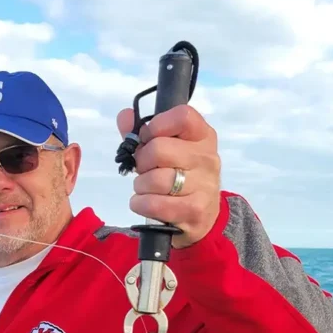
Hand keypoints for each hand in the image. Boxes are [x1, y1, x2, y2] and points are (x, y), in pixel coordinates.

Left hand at [116, 104, 220, 246]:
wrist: (201, 217)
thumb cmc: (180, 177)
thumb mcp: (166, 150)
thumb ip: (143, 132)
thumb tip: (125, 116)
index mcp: (202, 136)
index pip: (182, 116)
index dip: (156, 126)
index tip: (148, 139)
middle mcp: (207, 158)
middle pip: (158, 149)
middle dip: (142, 162)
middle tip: (145, 170)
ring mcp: (204, 185)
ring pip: (154, 179)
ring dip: (140, 185)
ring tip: (147, 189)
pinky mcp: (195, 210)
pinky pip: (154, 204)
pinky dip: (140, 204)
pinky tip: (145, 203)